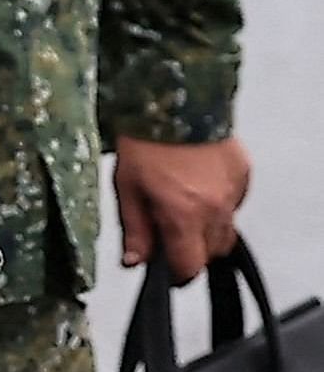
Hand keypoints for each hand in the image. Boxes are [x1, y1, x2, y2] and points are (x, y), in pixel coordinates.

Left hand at [115, 135, 249, 282]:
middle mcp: (215, 208)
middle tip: (167, 230)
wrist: (175, 98)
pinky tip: (197, 187)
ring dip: (206, 230)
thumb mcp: (126, 186)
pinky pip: (234, 205)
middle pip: (210, 253)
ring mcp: (234, 193)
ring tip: (181, 206)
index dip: (176, 273)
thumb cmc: (145, 140)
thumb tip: (134, 262)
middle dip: (190, 250)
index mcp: (184, 214)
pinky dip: (218, 205)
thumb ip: (134, 228)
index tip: (165, 269)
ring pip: (226, 232)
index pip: (189, 267)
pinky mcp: (244, 177)